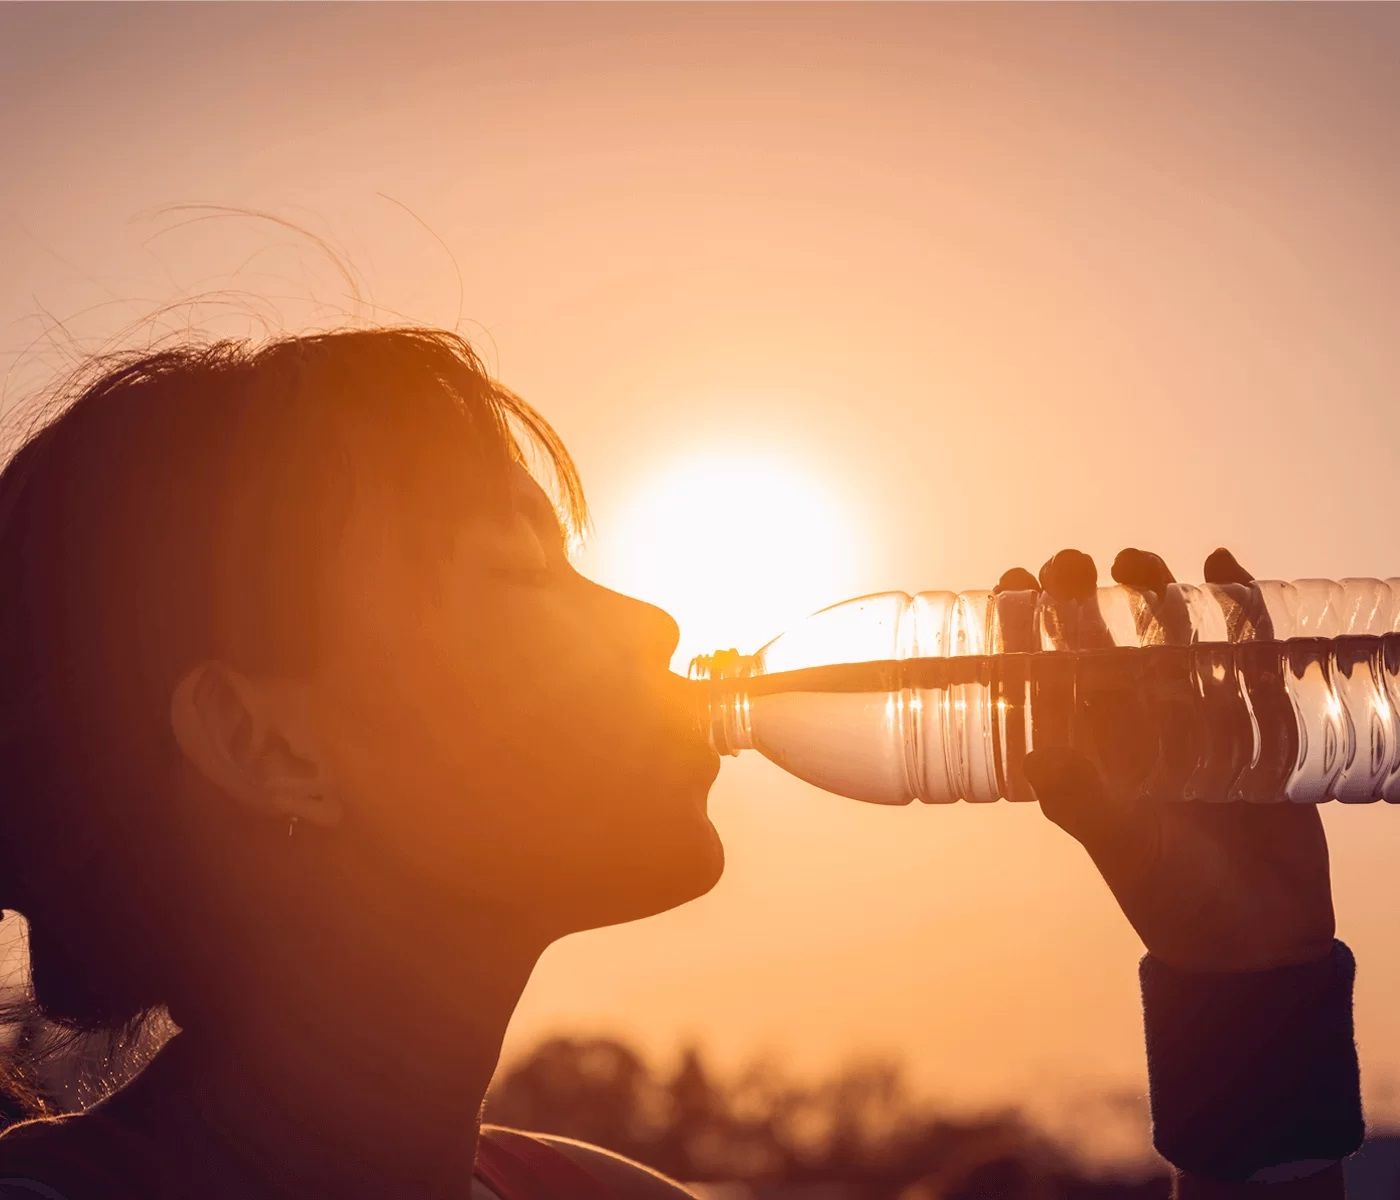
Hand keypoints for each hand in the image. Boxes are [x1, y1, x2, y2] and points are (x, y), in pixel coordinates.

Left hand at [1001, 547, 1335, 972]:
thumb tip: (1037, 755)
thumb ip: (1082, 799)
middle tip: (1069, 562)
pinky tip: (1222, 566)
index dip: (1022, 626)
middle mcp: (1132, 725)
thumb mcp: (1119, 843)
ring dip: (1150, 591)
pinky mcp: (1255, 718)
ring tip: (1134, 560)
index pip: (1044, 673)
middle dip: (1079, 596)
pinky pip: (1244, 649)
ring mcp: (1193, 716)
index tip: (1010, 582)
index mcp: (1087, 749)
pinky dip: (1237, 605)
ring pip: (1165, 635)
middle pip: (1100, 640)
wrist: (1258, 936)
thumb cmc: (1172, 893)